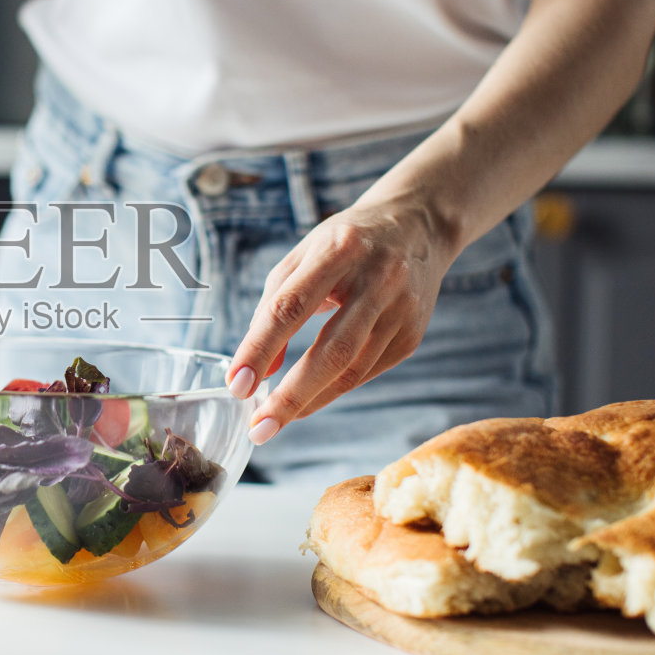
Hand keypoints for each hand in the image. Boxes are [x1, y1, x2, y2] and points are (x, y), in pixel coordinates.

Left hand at [226, 199, 457, 443]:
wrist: (417, 226)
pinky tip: (308, 400)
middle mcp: (378, 279)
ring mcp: (402, 309)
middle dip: (290, 395)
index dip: (260, 348)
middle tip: (258, 427)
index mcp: (339, 249)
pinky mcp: (413, 334)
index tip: (236, 385)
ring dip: (309, 402)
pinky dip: (333, 391)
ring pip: (352, 369)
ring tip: (273, 421)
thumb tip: (257, 371)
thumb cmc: (345, 243)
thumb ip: (273, 307)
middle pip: (331, 350)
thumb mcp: (303, 256)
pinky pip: (367, 372)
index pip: (290, 307)